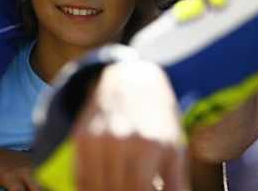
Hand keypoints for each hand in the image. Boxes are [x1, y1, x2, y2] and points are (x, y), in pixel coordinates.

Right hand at [71, 60, 188, 190]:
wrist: (130, 78)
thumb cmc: (159, 117)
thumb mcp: (175, 144)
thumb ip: (176, 181)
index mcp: (152, 145)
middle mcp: (123, 141)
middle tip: (133, 189)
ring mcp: (99, 140)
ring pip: (97, 189)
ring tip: (120, 187)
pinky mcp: (81, 138)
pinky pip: (81, 178)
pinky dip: (90, 188)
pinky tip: (104, 186)